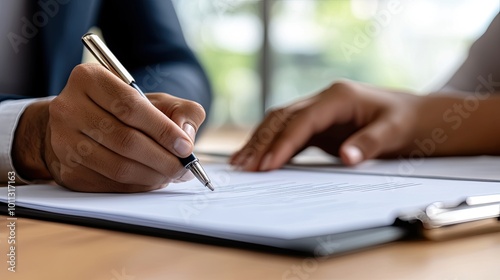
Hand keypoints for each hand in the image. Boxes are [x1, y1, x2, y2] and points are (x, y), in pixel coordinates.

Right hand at [12, 64, 205, 191]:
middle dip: (162, 159)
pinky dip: (138, 186)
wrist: (82, 126)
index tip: (186, 147)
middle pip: (124, 140)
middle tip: (184, 168)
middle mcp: (69, 108)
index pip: (130, 106)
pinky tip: (152, 180)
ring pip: (117, 166)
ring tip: (171, 175)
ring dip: (152, 176)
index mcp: (90, 78)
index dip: (163, 130)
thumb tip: (186, 135)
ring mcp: (62, 141)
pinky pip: (109, 184)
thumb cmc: (126, 112)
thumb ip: (182, 110)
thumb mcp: (156, 100)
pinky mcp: (66, 170)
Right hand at [230, 80, 421, 170]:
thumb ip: (370, 144)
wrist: (412, 116)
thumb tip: (347, 158)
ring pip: (279, 123)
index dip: (283, 143)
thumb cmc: (404, 121)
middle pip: (282, 118)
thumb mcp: (394, 132)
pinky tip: (258, 158)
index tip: (268, 165)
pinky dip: (271, 145)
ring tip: (241, 163)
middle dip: (261, 142)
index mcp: (338, 97)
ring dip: (259, 142)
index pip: (302, 120)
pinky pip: (287, 132)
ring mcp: (317, 111)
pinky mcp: (316, 124)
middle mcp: (322, 100)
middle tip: (244, 166)